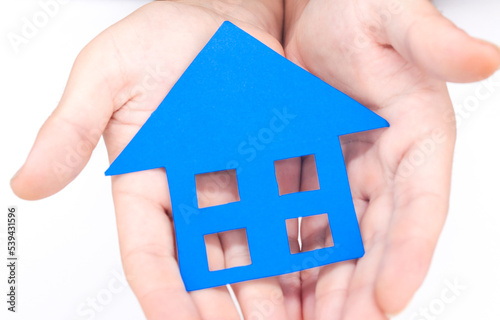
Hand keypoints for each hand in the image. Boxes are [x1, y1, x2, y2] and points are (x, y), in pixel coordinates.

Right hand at [10, 1, 302, 318]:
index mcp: (146, 182)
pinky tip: (311, 277)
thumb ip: (72, 129)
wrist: (222, 15)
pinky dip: (297, 250)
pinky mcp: (275, 170)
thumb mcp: (107, 75)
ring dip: (263, 292)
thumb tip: (25, 184)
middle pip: (203, 266)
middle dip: (219, 307)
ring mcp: (237, 185)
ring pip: (249, 253)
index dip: (160, 291)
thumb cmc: (163, 37)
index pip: (148, 251)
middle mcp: (192, 193)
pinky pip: (286, 216)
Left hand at [283, 0, 499, 318]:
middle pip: (378, 239)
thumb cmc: (358, 7)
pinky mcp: (310, 168)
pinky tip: (276, 281)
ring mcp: (345, 171)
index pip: (420, 207)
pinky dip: (293, 253)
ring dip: (324, 284)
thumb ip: (432, 42)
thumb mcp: (395, 18)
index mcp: (418, 137)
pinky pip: (303, 219)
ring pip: (339, 241)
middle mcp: (384, 165)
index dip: (408, 255)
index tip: (388, 299)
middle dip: (360, 289)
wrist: (312, 7)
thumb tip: (486, 59)